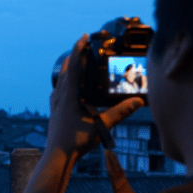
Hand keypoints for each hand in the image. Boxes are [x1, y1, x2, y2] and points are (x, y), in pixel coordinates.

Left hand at [48, 34, 143, 157]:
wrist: (58, 156)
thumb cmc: (76, 141)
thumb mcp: (101, 125)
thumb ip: (120, 112)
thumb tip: (138, 102)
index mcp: (70, 94)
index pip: (74, 65)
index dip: (79, 48)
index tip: (84, 36)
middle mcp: (60, 96)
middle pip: (66, 69)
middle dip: (74, 56)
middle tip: (83, 47)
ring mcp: (55, 103)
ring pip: (60, 79)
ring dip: (68, 68)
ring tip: (76, 63)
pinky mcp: (54, 111)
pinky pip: (57, 91)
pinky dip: (63, 84)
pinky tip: (66, 89)